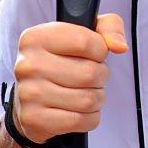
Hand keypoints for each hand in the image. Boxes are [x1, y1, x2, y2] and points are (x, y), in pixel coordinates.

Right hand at [12, 13, 127, 143]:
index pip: (85, 41)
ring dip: (97, 98)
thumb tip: (119, 45)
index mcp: (37, 37)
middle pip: (90, 73)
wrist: (31, 97)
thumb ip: (109, 27)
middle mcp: (28, 64)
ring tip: (85, 91)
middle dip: (100, 76)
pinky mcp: (34, 119)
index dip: (100, 50)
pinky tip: (77, 109)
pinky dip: (89, 117)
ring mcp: (29, 94)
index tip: (95, 53)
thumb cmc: (62, 60)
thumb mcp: (84, 32)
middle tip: (90, 76)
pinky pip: (81, 120)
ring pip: (88, 99)